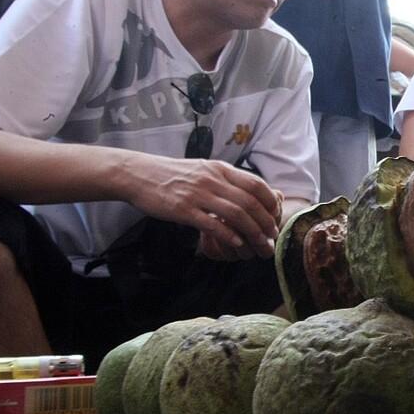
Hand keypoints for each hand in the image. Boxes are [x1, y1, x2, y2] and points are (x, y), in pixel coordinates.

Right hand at [123, 156, 282, 258]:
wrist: (138, 174)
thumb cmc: (173, 174)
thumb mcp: (204, 169)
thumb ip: (225, 179)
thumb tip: (248, 192)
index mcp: (220, 169)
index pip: (256, 184)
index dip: (270, 202)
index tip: (275, 216)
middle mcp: (213, 180)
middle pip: (250, 202)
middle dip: (266, 222)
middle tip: (272, 236)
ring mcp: (198, 194)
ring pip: (236, 214)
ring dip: (252, 232)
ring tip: (259, 244)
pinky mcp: (183, 209)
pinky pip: (212, 224)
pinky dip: (228, 235)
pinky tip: (236, 244)